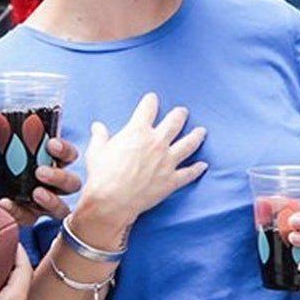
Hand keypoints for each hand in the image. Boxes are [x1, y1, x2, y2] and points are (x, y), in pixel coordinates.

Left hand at [0, 127, 81, 226]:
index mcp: (45, 159)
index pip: (67, 155)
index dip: (65, 150)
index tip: (51, 144)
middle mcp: (49, 182)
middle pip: (72, 183)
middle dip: (60, 177)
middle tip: (40, 172)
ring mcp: (41, 203)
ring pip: (61, 207)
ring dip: (52, 200)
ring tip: (35, 193)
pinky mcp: (28, 218)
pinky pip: (31, 219)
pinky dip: (18, 211)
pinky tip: (5, 203)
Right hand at [76, 92, 206, 233]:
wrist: (112, 201)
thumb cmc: (102, 176)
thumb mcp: (96, 151)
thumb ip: (100, 136)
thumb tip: (97, 126)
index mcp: (137, 132)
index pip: (148, 108)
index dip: (150, 101)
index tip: (152, 98)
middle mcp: (156, 143)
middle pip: (174, 122)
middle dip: (179, 114)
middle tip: (182, 112)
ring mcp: (167, 162)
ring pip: (188, 144)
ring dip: (196, 136)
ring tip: (202, 131)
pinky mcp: (171, 181)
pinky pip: (188, 173)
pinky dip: (197, 169)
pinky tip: (203, 165)